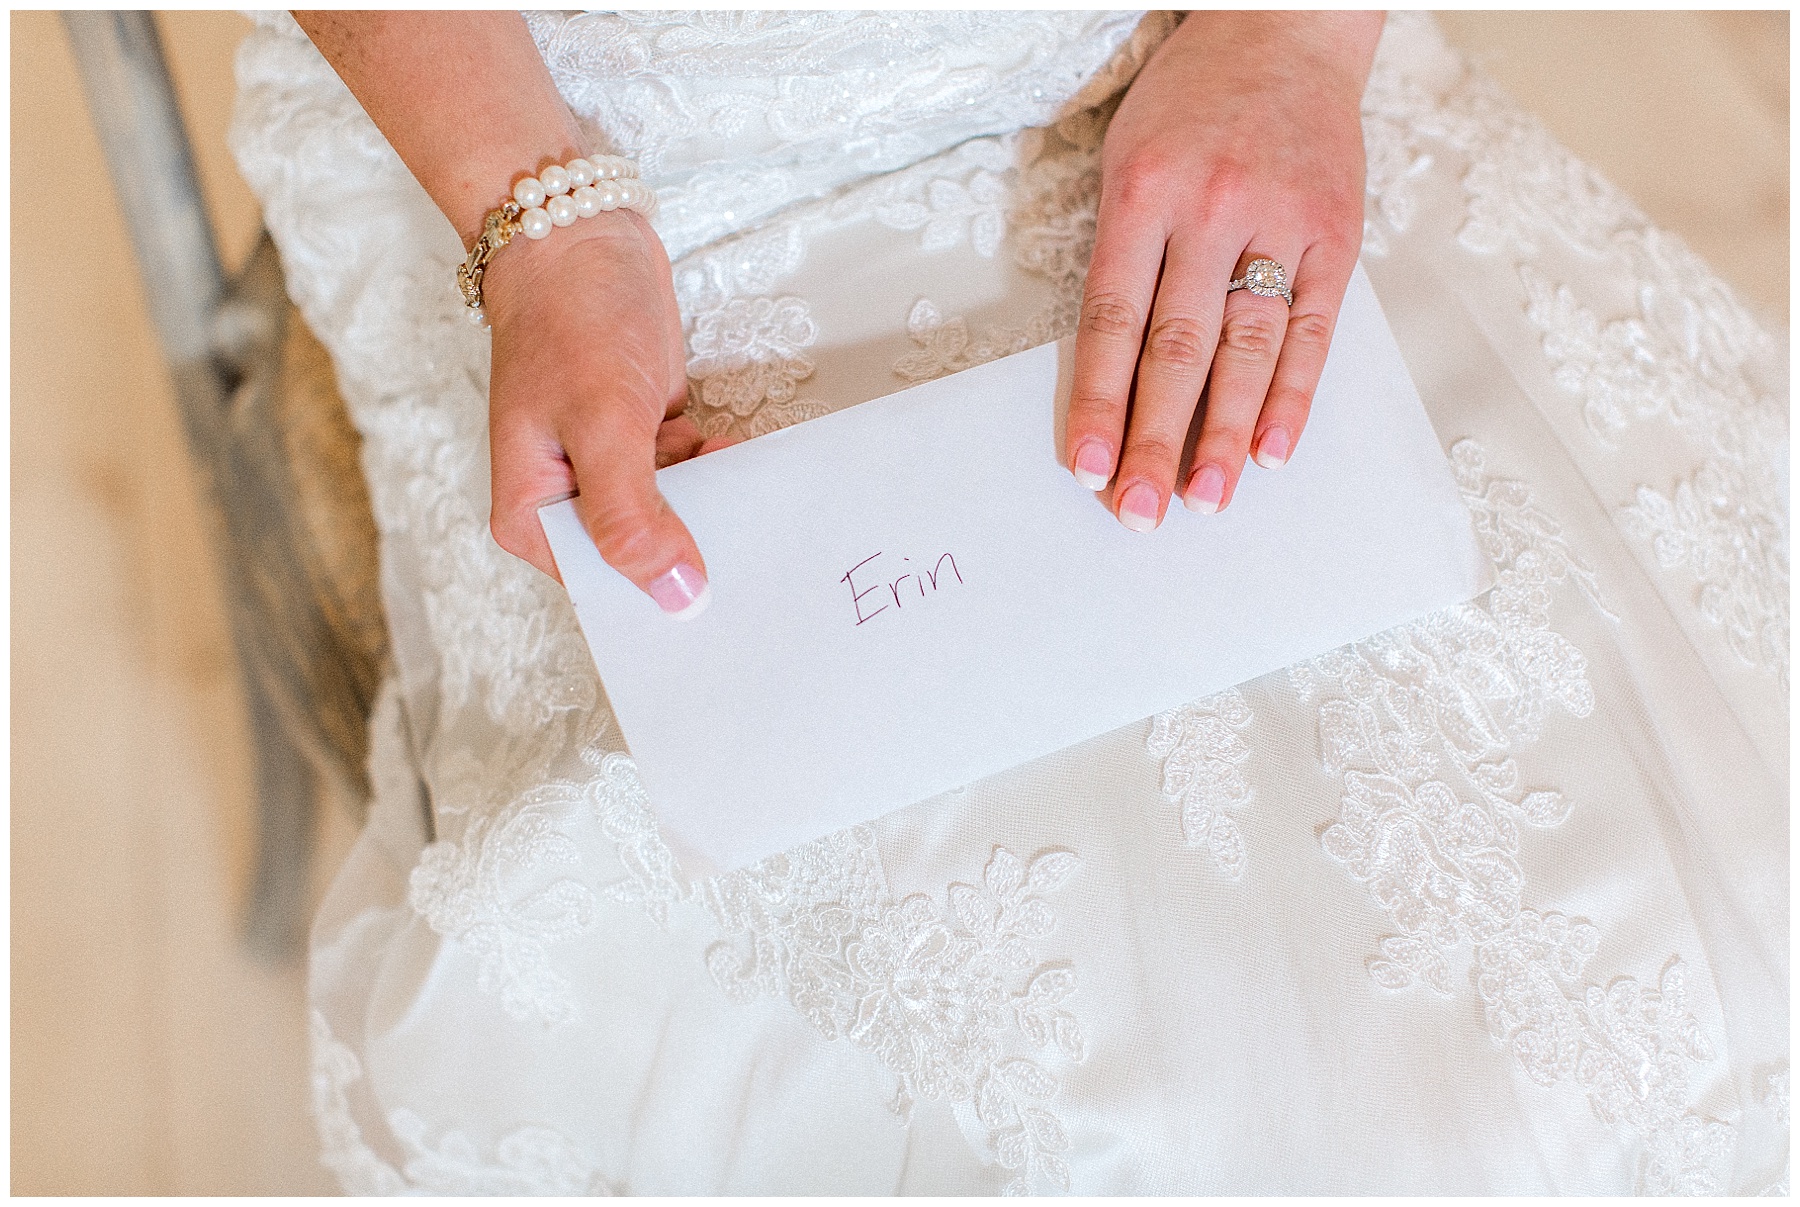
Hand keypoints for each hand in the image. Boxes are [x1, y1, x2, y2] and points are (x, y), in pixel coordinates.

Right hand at [484, 208, 731, 615]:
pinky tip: (735, 450)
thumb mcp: (603, 427)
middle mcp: (568, 505)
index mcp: (533, 520)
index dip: (659, 599)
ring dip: (714, 503)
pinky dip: (717, 466)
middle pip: (642, 559)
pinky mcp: (644, 440)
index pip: (604, 589)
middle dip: (694, 550)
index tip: (723, 606)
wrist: (580, 236)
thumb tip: (677, 596)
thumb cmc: (571, 323)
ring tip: (745, 486)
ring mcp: (609, 472)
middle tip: (755, 551)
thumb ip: (633, 517)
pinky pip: (692, 477)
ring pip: (676, 517)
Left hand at [1066, 12, 1381, 526]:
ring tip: (1207, 500)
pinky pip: (1314, 330)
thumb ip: (1123, 257)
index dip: (1097, 399)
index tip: (1085, 466)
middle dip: (1155, 439)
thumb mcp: (1129, 161)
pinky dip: (1293, 396)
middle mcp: (1211, 209)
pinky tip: (1273, 452)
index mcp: (1143, 192)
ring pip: (1249, 349)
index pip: (1112, 319)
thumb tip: (1114, 375)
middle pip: (1177, 348)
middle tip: (1139, 510)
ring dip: (1225, 434)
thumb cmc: (1189, 106)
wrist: (1285, 31)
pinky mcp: (1336, 235)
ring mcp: (1280, 222)